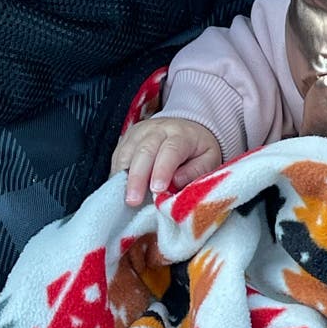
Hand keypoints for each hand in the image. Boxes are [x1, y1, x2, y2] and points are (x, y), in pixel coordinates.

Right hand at [110, 118, 224, 206]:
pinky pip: (118, 156)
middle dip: (137, 178)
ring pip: (126, 153)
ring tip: (124, 198)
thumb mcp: (209, 160)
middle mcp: (158, 129)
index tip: (157, 190)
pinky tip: (120, 190)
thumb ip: (196, 171)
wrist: (186, 127)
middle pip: (144, 151)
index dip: (162, 170)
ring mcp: (139, 132)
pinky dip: (117, 174)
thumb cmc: (198, 149)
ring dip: (123, 178)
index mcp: (181, 134)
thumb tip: (175, 183)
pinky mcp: (127, 138)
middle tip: (133, 200)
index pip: (170, 150)